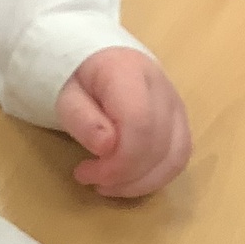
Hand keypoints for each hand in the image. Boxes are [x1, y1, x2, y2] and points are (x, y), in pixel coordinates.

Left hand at [56, 47, 190, 198]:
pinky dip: (155, 177)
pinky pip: (178, 157)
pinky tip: (129, 182)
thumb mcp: (64, 93)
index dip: (118, 160)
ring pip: (176, 156)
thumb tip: (106, 147)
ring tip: (108, 187)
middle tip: (91, 181)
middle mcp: (162, 88)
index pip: (139, 125)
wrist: (96, 56)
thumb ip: (82, 118)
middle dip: (125, 175)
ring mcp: (177, 105)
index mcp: (129, 72)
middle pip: (159, 144)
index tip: (86, 173)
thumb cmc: (75, 75)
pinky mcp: (180, 122)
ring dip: (142, 182)